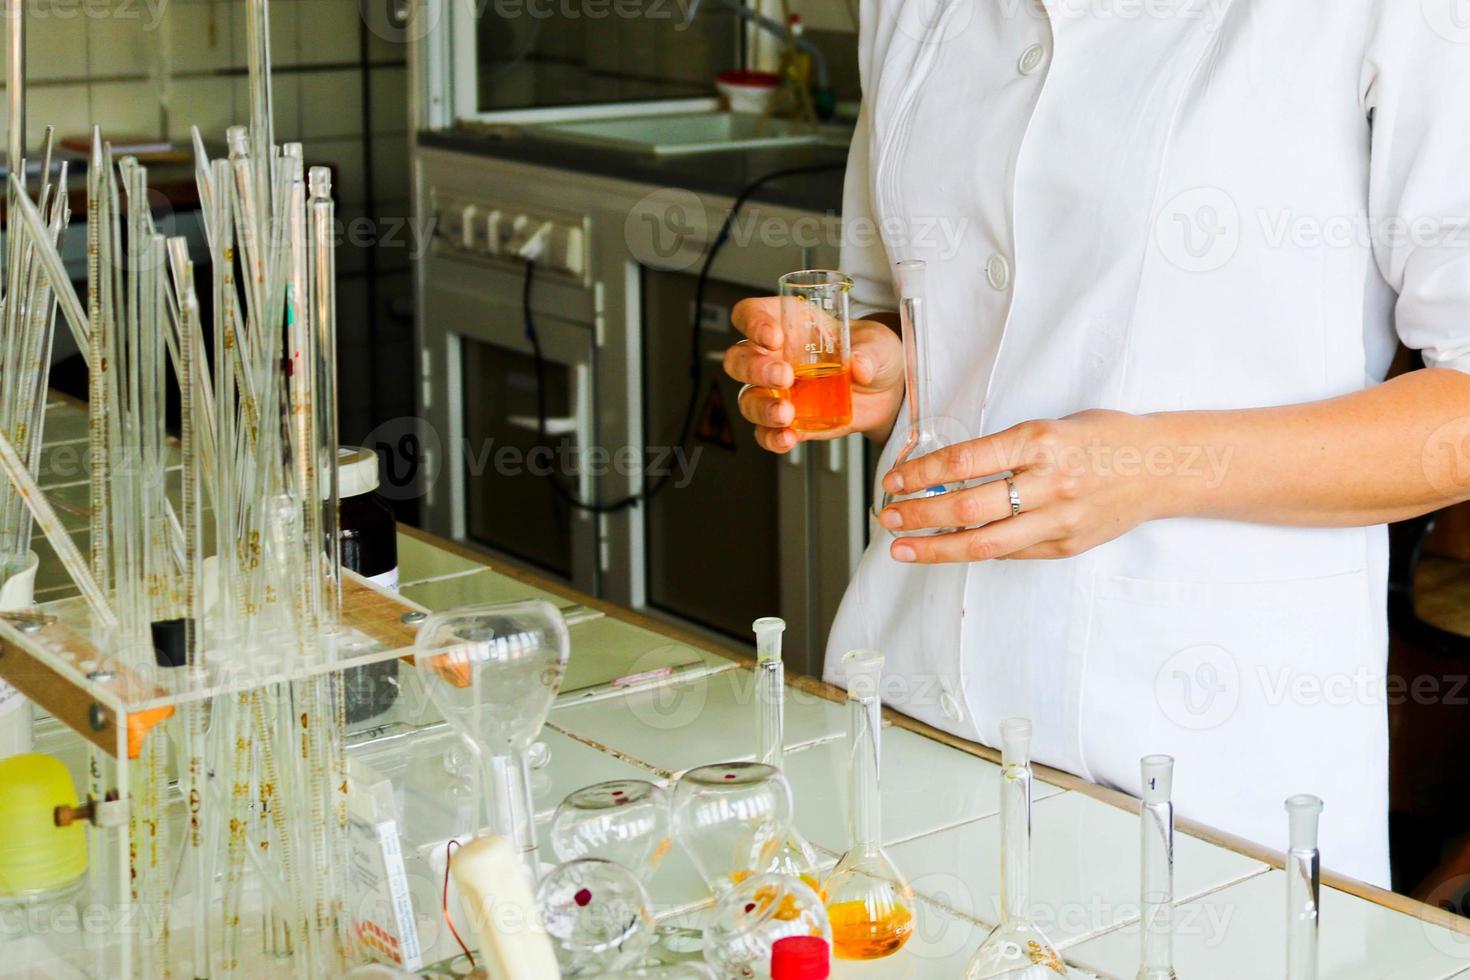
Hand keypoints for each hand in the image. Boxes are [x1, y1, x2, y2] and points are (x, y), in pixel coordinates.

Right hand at [723, 297, 903, 452]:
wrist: (886, 392)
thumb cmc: (873, 354)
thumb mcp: (879, 343)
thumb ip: (870, 351)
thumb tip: (859, 365)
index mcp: (788, 323)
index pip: (750, 313)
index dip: (752, 322)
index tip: (773, 336)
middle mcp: (774, 356)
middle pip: (738, 358)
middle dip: (754, 368)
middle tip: (784, 376)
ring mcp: (776, 392)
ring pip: (747, 398)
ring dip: (761, 407)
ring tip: (786, 414)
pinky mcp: (787, 422)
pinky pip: (765, 432)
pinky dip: (772, 437)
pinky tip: (787, 438)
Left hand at [877, 410, 1169, 561]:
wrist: (1161, 467)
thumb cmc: (1101, 437)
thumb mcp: (1049, 426)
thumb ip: (1000, 450)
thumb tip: (941, 472)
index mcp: (1040, 441)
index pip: (965, 462)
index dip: (921, 474)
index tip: (893, 480)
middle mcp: (1049, 482)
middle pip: (967, 508)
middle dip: (918, 515)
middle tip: (887, 516)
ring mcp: (1059, 519)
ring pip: (984, 544)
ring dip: (934, 548)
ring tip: (901, 547)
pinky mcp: (1066, 546)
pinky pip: (1010, 553)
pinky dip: (974, 551)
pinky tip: (948, 549)